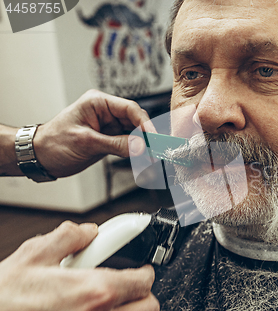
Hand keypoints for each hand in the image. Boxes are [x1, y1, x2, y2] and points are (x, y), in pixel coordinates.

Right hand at [0, 221, 158, 310]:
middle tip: (129, 286)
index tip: (140, 269)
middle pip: (148, 309)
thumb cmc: (6, 297)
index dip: (145, 271)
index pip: (144, 281)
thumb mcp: (35, 254)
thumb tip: (87, 231)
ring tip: (105, 303)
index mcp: (94, 291)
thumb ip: (69, 236)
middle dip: (143, 294)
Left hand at [34, 89, 156, 177]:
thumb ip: (116, 144)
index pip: (129, 109)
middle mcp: (105, 112)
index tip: (154, 138)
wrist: (39, 157)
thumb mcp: (86, 143)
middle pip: (135, 121)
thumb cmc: (53, 143)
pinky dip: (136, 152)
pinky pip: (128, 144)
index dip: (145, 123)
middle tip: (155, 151)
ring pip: (134, 133)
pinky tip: (142, 159)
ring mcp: (108, 126)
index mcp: (98, 103)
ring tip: (150, 158)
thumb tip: (141, 147)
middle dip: (146, 136)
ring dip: (143, 146)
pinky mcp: (109, 139)